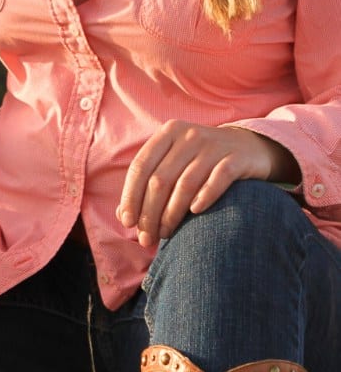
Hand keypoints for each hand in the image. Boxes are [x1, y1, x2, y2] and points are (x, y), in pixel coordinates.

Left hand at [117, 120, 298, 248]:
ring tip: (165, 234)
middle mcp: (188, 135)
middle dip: (149, 213)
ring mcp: (214, 145)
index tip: (127, 222)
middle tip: (147, 239)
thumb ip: (148, 186)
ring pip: (185, 183)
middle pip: (160, 179)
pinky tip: (196, 212)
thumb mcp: (173, 165)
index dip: (131, 196)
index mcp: (168, 133)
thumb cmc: (201, 163)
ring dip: (172, 214)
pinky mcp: (237, 158)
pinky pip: (219, 179)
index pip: (140, 166)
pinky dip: (205, 196)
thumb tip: (122, 216)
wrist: (248, 148)